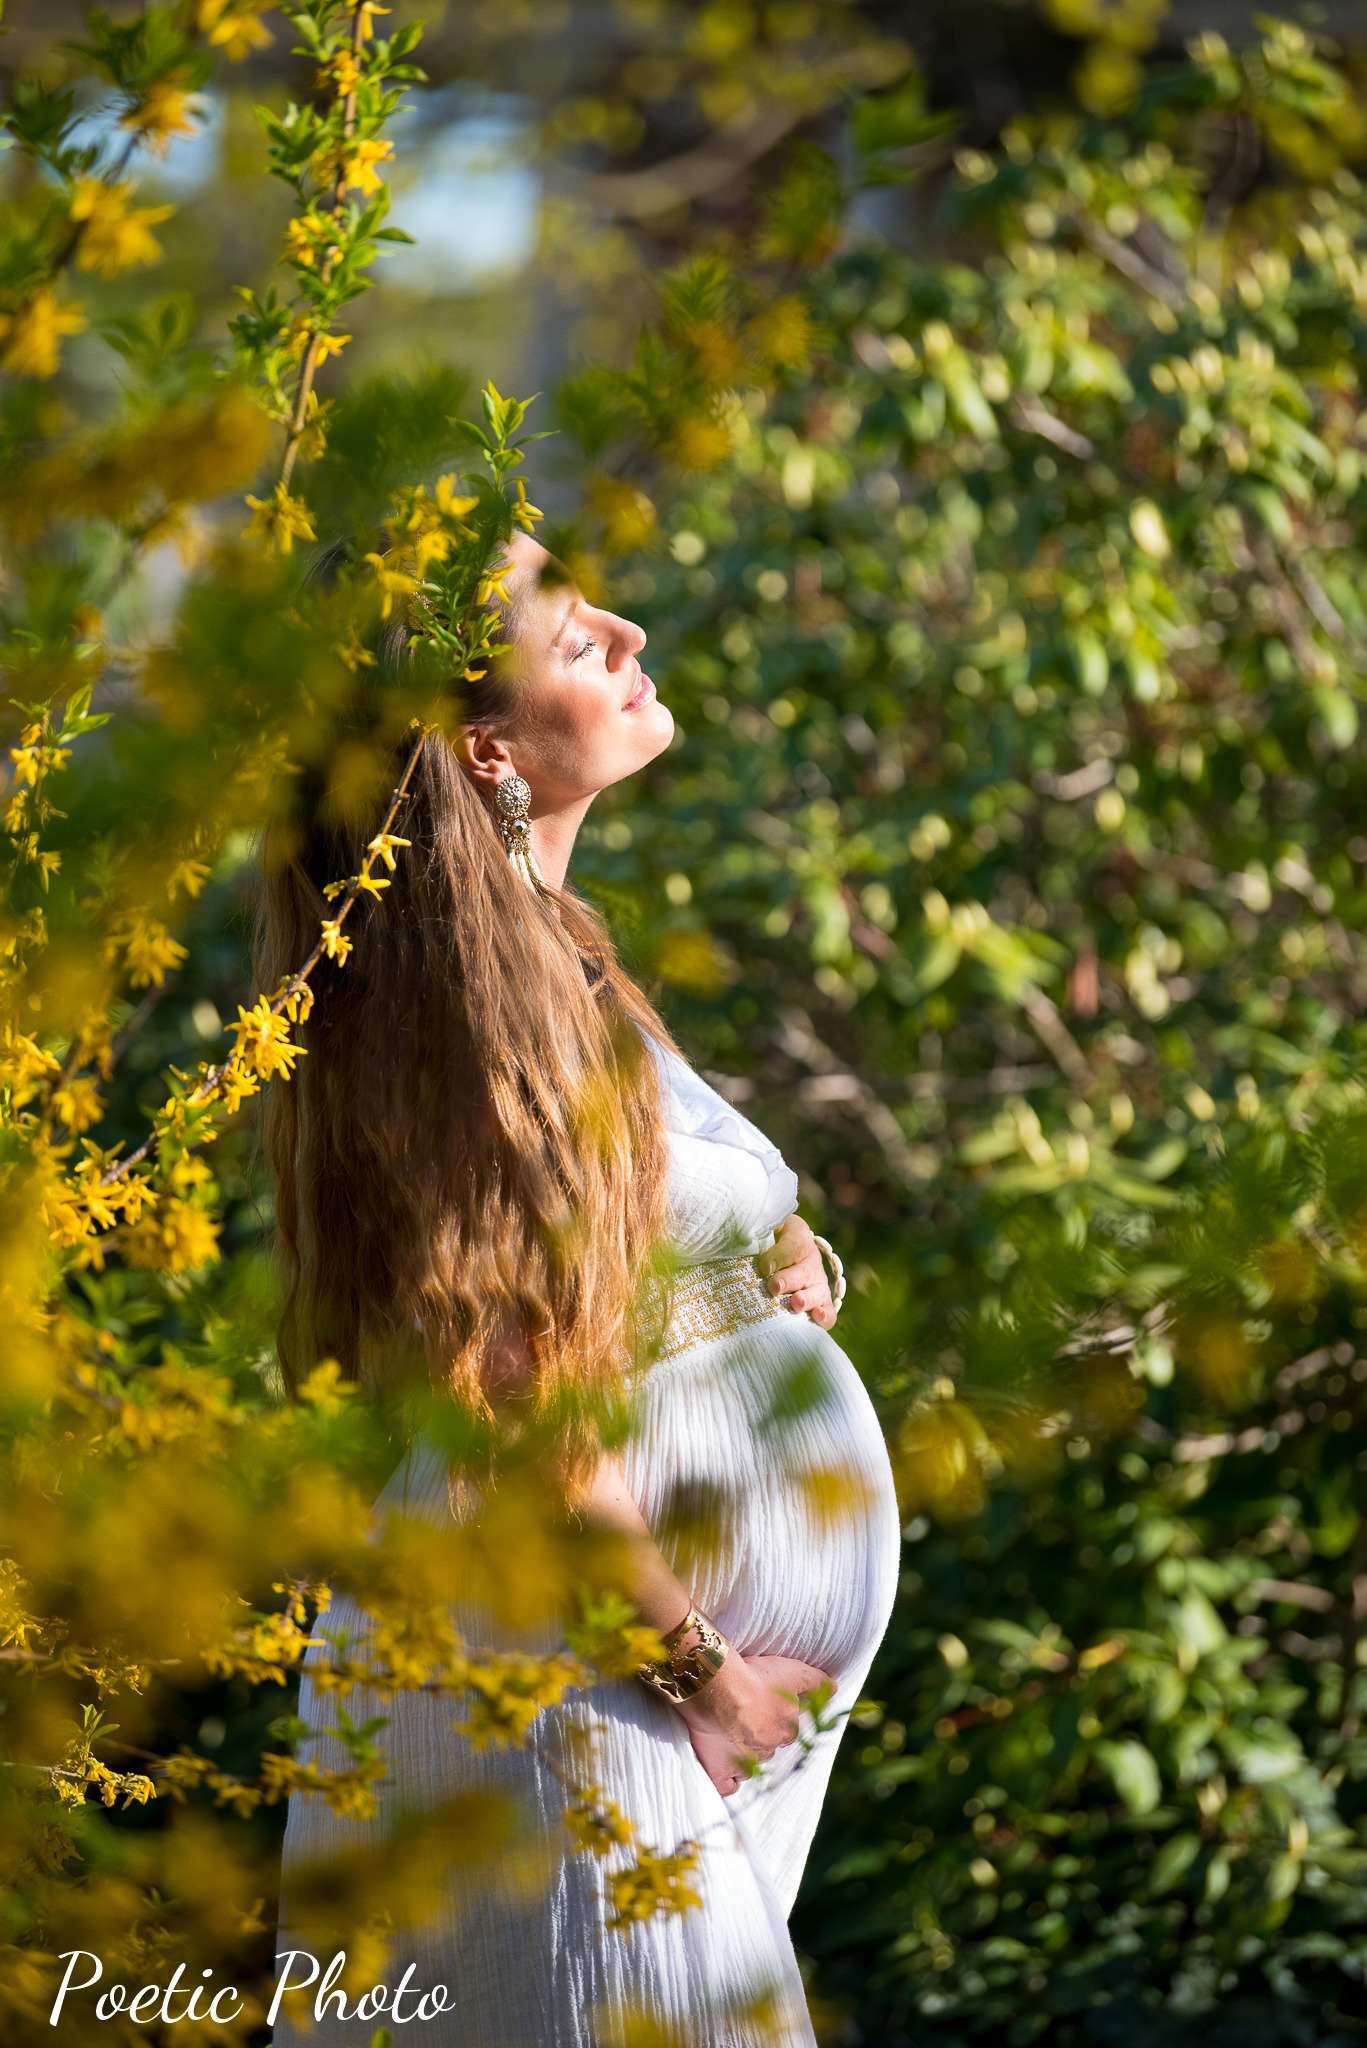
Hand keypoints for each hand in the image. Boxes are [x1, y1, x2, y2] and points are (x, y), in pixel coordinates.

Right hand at [676, 1651, 831, 1797]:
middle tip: (747, 1720)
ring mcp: (743, 1765)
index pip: (788, 1732)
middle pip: (768, 1748)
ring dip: (744, 1756)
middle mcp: (767, 1751)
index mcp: (786, 1731)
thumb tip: (834, 1689)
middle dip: (761, 1739)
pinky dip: (728, 1781)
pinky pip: (728, 1786)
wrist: (719, 1689)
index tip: (765, 1709)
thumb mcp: (794, 1672)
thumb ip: (816, 1682)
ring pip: (749, 1766)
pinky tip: (725, 1770)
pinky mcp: (719, 1772)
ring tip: (730, 1739)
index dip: (776, 1721)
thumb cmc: (757, 1678)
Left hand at [757, 1214, 835, 1330]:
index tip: (764, 1267)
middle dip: (788, 1280)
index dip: (778, 1256)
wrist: (790, 1249)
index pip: (791, 1245)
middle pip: (802, 1272)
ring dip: (807, 1299)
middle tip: (774, 1287)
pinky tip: (817, 1318)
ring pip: (818, 1292)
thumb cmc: (773, 1239)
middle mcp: (810, 1262)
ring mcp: (817, 1284)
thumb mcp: (768, 1228)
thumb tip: (744, 1235)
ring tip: (796, 1304)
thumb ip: (758, 1230)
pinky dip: (825, 1317)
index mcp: (798, 1239)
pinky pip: (829, 1312)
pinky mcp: (821, 1303)